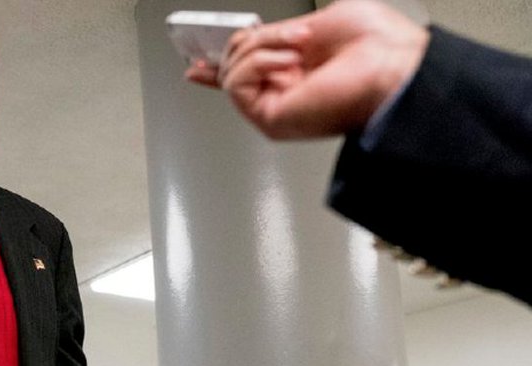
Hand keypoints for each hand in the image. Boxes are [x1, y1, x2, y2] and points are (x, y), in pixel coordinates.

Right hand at [186, 0, 428, 138]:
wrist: (396, 69)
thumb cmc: (379, 47)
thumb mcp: (318, 21)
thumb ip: (277, 32)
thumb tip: (247, 38)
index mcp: (297, 71)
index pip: (246, 71)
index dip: (217, 65)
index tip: (196, 60)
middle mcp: (283, 91)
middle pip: (232, 65)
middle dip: (252, 39)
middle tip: (287, 36)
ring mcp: (275, 106)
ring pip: (231, 70)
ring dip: (261, 47)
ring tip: (297, 49)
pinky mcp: (269, 117)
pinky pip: (236, 84)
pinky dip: (257, 63)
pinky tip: (287, 63)